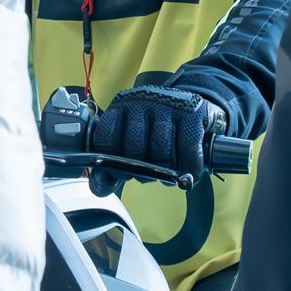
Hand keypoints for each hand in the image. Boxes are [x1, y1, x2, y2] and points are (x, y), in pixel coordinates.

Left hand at [89, 85, 226, 196]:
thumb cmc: (155, 128)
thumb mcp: (130, 143)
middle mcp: (141, 101)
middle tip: (147, 175)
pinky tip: (187, 170)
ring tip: (167, 173)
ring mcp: (167, 104)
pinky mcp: (191, 111)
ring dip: (165, 169)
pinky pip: (187, 147)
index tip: (122, 172)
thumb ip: (113, 167)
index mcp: (120, 107)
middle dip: (141, 169)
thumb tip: (99, 189)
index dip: (112, 161)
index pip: (106, 135)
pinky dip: (188, 166)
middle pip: (134, 146)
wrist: (189, 107)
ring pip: (160, 148)